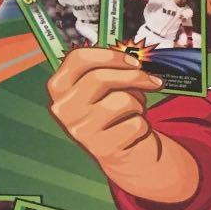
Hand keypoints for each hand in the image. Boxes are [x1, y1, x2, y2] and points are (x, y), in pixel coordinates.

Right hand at [47, 48, 160, 167]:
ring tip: (135, 112)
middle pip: (99, 78)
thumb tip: (133, 61)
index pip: (78, 59)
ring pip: (122, 101)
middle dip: (133, 76)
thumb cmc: (114, 113)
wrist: (122, 153)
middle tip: (152, 81)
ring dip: (138, 104)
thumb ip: (109, 70)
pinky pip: (135, 124)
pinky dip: (143, 126)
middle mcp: (63, 109)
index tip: (133, 62)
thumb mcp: (103, 89)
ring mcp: (80, 131)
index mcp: (59, 88)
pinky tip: (134, 132)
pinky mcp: (102, 149)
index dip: (110, 56)